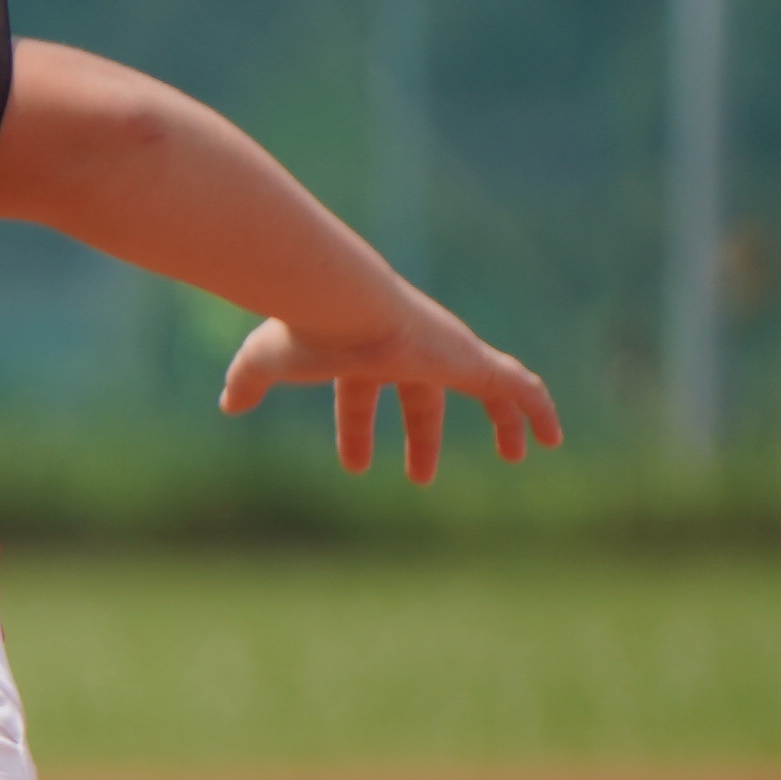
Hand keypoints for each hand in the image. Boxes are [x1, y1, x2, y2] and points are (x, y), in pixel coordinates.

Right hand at [217, 278, 564, 479]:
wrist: (341, 303)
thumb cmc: (303, 332)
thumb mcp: (264, 363)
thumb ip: (247, 382)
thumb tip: (228, 404)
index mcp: (363, 354)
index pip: (361, 396)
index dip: (357, 431)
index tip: (355, 466)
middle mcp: (410, 352)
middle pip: (423, 399)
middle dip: (423, 436)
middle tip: (421, 476)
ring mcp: (447, 354)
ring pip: (485, 388)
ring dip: (502, 421)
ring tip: (521, 453)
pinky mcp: (471, 360)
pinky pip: (518, 389)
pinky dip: (538, 412)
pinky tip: (553, 439)